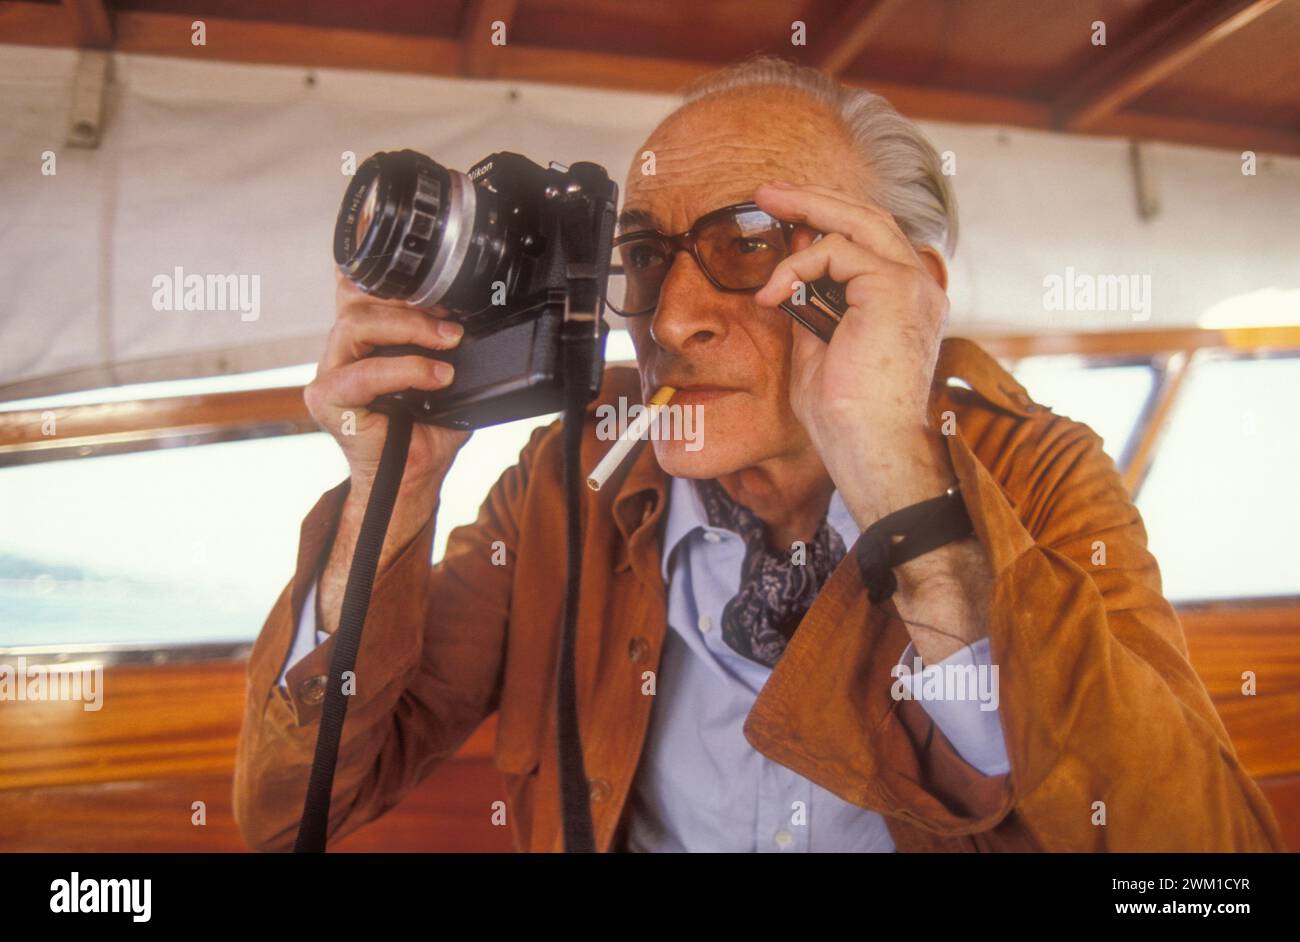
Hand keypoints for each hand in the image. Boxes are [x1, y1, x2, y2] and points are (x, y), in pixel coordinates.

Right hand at [305, 271, 471, 512]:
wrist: (414, 478)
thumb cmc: (427, 429)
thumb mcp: (444, 372)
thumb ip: (445, 340)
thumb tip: (478, 311)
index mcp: (362, 338)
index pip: (359, 286)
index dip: (393, 277)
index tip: (440, 287)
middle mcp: (340, 351)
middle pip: (357, 298)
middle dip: (411, 303)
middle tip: (453, 325)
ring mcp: (328, 373)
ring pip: (355, 325)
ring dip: (410, 330)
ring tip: (449, 345)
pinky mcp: (326, 401)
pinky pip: (363, 374)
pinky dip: (405, 370)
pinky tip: (437, 377)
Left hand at [752, 181, 954, 526]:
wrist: (868, 447)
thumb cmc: (845, 415)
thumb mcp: (818, 348)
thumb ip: (812, 306)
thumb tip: (792, 272)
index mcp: (907, 300)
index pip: (871, 239)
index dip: (827, 218)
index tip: (783, 213)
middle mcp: (919, 286)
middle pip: (868, 217)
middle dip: (815, 197)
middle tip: (768, 190)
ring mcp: (913, 284)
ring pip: (856, 222)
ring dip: (805, 210)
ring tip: (766, 205)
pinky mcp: (895, 288)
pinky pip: (837, 251)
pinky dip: (798, 267)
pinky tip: (774, 295)